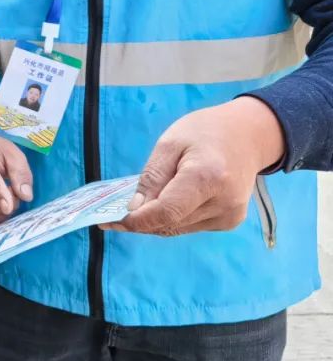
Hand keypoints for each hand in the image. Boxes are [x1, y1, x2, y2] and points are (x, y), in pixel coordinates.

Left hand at [103, 97, 285, 236]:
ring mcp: (229, 215)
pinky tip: (168, 199)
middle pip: (170, 223)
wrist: (249, 135)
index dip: (137, 221)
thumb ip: (152, 177)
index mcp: (207, 177)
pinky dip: (172, 218)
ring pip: (177, 228)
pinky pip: (189, 226)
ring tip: (141, 202)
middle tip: (115, 213)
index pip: (166, 212)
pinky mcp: (230, 221)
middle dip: (140, 220)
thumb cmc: (206, 132)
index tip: (111, 221)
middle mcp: (223, 202)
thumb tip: (134, 209)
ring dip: (155, 220)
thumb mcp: (170, 143)